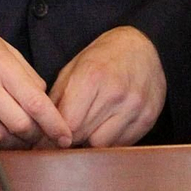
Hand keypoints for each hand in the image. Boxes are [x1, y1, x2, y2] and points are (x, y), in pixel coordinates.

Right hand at [0, 6, 71, 148]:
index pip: (35, 102)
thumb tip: (43, 98)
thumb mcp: (4, 47)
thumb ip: (26, 74)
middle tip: (43, 137)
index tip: (65, 136)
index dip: (53, 124)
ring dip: (15, 142)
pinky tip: (0, 136)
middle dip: (36, 135)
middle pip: (19, 124)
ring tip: (22, 139)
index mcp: (2, 66)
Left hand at [49, 26, 166, 147]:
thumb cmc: (102, 58)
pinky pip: (122, 143)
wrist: (142, 46)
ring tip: (93, 124)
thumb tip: (42, 135)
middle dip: (73, 136)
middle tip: (72, 129)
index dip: (56, 133)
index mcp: (92, 76)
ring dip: (93, 139)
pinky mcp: (148, 117)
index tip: (52, 136)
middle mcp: (116, 92)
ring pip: (102, 144)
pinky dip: (112, 139)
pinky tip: (111, 123)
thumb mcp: (72, 70)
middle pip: (83, 135)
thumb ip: (57, 102)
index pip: (67, 124)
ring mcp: (135, 106)